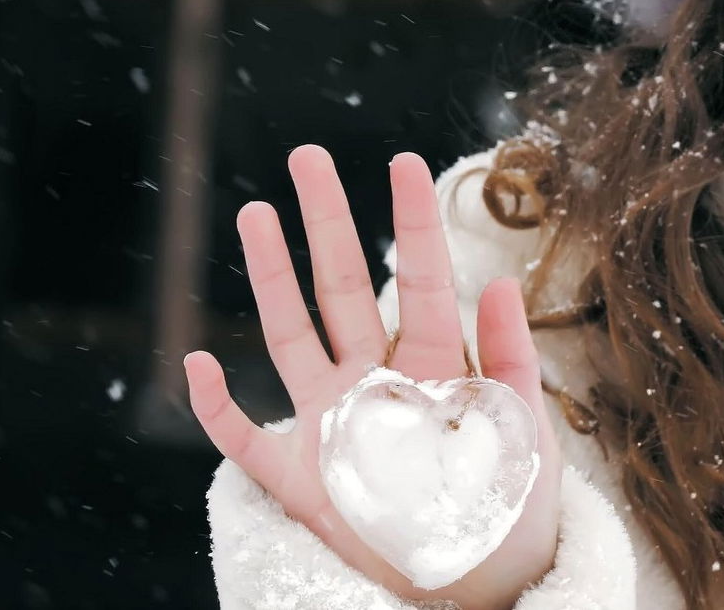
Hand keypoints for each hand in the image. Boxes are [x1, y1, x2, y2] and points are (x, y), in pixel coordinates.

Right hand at [184, 146, 562, 608]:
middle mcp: (373, 382)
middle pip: (341, 287)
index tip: (406, 161)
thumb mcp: (523, 432)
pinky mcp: (302, 481)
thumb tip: (500, 284)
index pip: (418, 279)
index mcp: (432, 366)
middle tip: (308, 157)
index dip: (412, 222)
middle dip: (326, 221)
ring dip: (270, 278)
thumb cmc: (509, 506)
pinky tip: (200, 363)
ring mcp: (331, 425)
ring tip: (257, 213)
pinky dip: (216, 406)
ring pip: (288, 337)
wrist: (478, 584)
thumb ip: (509, 361)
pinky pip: (244, 439)